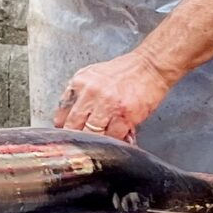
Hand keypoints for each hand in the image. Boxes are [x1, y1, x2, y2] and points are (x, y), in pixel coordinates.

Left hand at [55, 52, 172, 140]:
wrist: (150, 66)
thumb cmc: (124, 72)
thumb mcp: (93, 75)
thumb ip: (78, 94)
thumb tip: (65, 118)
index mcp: (80, 83)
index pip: (62, 113)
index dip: (64, 128)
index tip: (66, 137)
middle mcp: (91, 93)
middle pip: (74, 127)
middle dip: (76, 139)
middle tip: (79, 146)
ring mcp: (108, 105)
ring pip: (92, 135)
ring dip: (95, 142)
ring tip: (98, 145)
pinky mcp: (125, 115)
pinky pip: (113, 137)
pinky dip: (113, 142)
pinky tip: (114, 141)